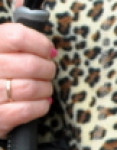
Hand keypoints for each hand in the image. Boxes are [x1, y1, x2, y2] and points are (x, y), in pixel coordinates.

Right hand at [0, 19, 55, 138]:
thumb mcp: (1, 48)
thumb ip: (12, 31)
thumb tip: (23, 2)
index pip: (17, 36)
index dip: (40, 43)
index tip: (48, 50)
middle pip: (30, 65)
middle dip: (47, 70)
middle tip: (48, 72)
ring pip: (31, 88)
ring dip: (46, 89)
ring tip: (44, 88)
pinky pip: (29, 109)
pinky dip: (41, 106)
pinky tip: (40, 103)